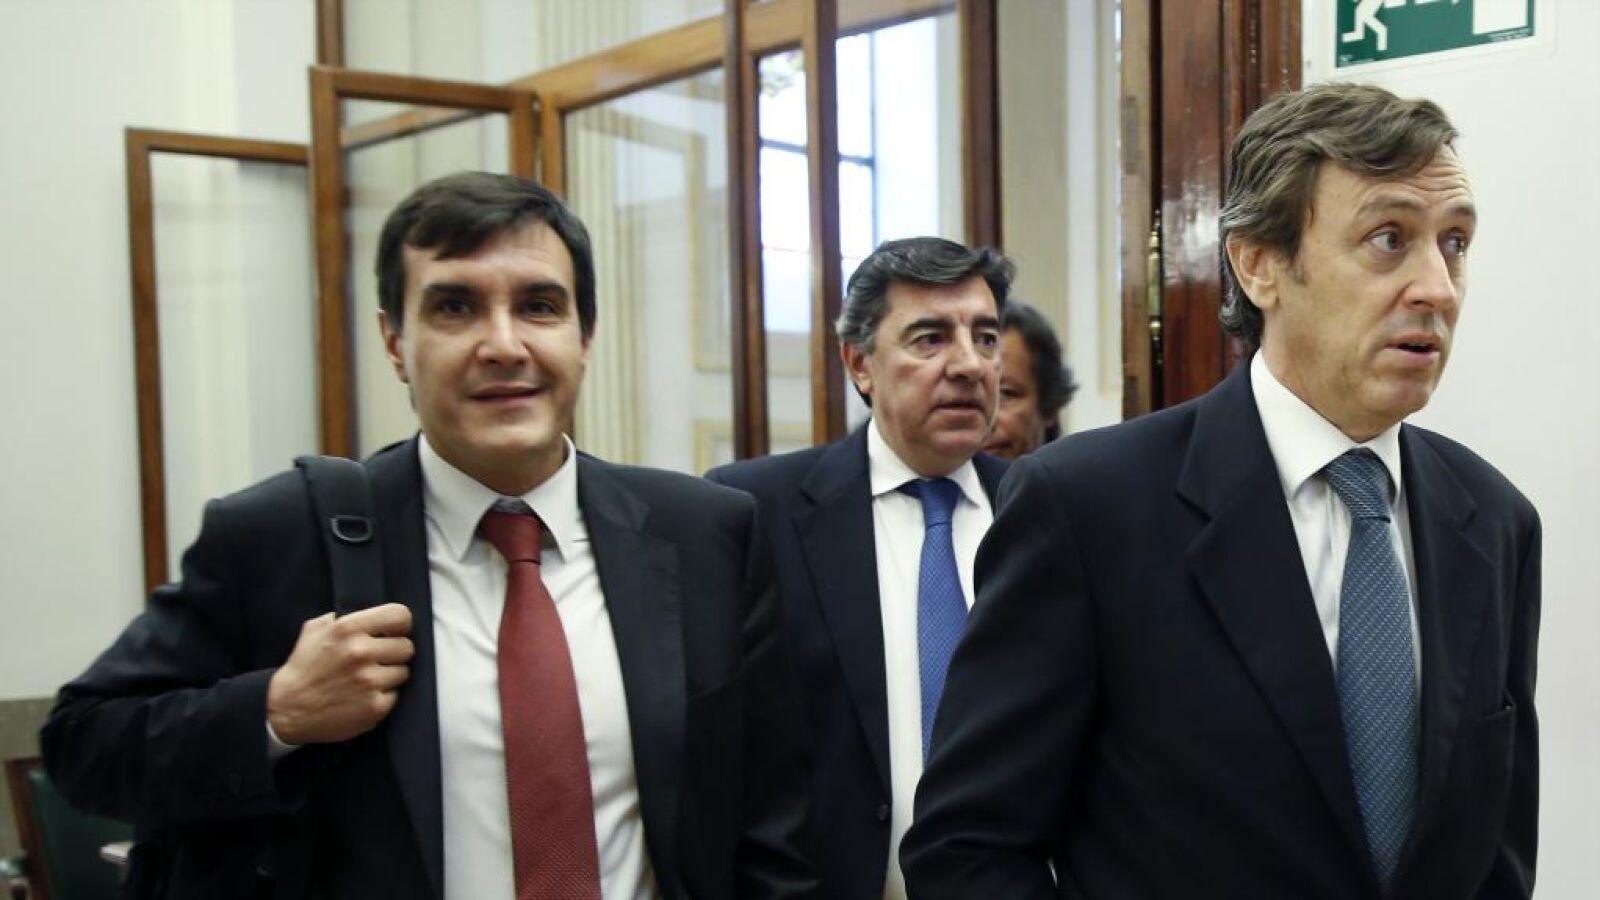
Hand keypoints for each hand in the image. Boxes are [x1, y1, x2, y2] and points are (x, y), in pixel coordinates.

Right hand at [266, 603, 413, 744]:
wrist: (286, 709)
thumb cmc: (303, 669)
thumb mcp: (314, 630)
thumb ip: (342, 617)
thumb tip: (370, 613)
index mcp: (348, 629)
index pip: (400, 616)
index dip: (400, 626)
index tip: (394, 633)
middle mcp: (360, 653)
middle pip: (407, 647)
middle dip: (394, 653)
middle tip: (376, 660)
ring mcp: (369, 681)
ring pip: (403, 671)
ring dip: (389, 676)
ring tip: (366, 679)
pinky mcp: (374, 707)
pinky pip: (395, 695)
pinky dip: (383, 697)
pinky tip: (363, 696)